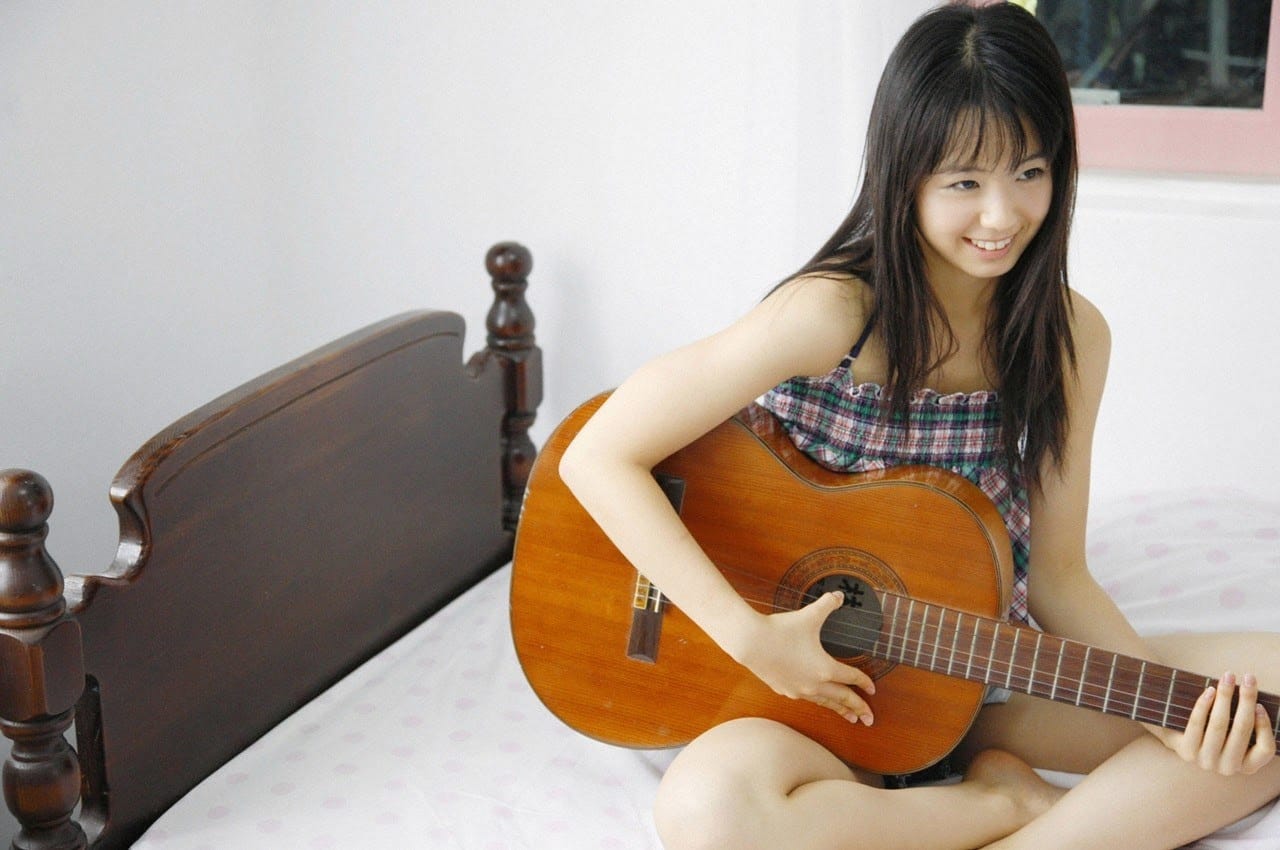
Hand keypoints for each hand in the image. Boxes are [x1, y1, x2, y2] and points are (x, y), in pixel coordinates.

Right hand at [726, 591, 876, 724]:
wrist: (750, 642)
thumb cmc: (781, 630)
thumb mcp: (809, 615)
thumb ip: (828, 604)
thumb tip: (839, 595)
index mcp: (825, 669)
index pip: (851, 678)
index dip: (864, 683)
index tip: (873, 688)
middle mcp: (814, 684)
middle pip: (842, 698)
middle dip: (858, 708)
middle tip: (869, 719)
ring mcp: (798, 689)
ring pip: (824, 702)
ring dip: (839, 710)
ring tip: (849, 717)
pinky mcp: (783, 689)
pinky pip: (806, 698)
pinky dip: (817, 700)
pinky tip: (817, 699)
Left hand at [1148, 672, 1275, 775]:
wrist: (1178, 737)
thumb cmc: (1215, 730)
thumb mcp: (1235, 732)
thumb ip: (1247, 721)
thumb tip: (1256, 694)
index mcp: (1247, 766)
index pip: (1266, 749)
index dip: (1265, 726)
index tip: (1260, 704)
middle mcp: (1228, 767)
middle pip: (1242, 730)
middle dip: (1246, 700)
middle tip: (1248, 678)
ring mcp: (1206, 761)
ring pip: (1220, 725)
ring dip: (1225, 697)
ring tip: (1228, 677)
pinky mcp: (1187, 752)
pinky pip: (1197, 724)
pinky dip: (1204, 705)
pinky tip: (1209, 690)